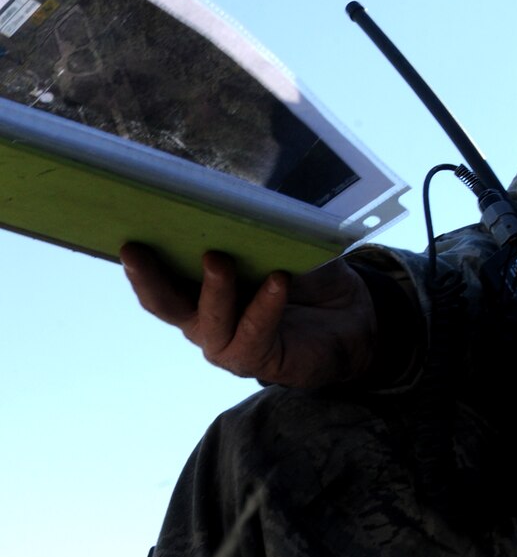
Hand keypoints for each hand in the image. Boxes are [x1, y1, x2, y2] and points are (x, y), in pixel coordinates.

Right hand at [120, 243, 377, 389]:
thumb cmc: (307, 275)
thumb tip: (234, 197)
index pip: (160, 275)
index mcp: (198, 288)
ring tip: (218, 260)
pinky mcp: (257, 359)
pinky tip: (278, 282)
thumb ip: (253, 230)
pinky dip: (264, 306)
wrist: (354, 315)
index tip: (122, 233)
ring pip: (206, 320)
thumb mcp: (279, 245)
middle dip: (148, 277)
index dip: (138, 258)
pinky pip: (254, 332)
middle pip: (165, 303)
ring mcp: (227, 343)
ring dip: (212, 289)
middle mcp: (203, 319)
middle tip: (136, 251)